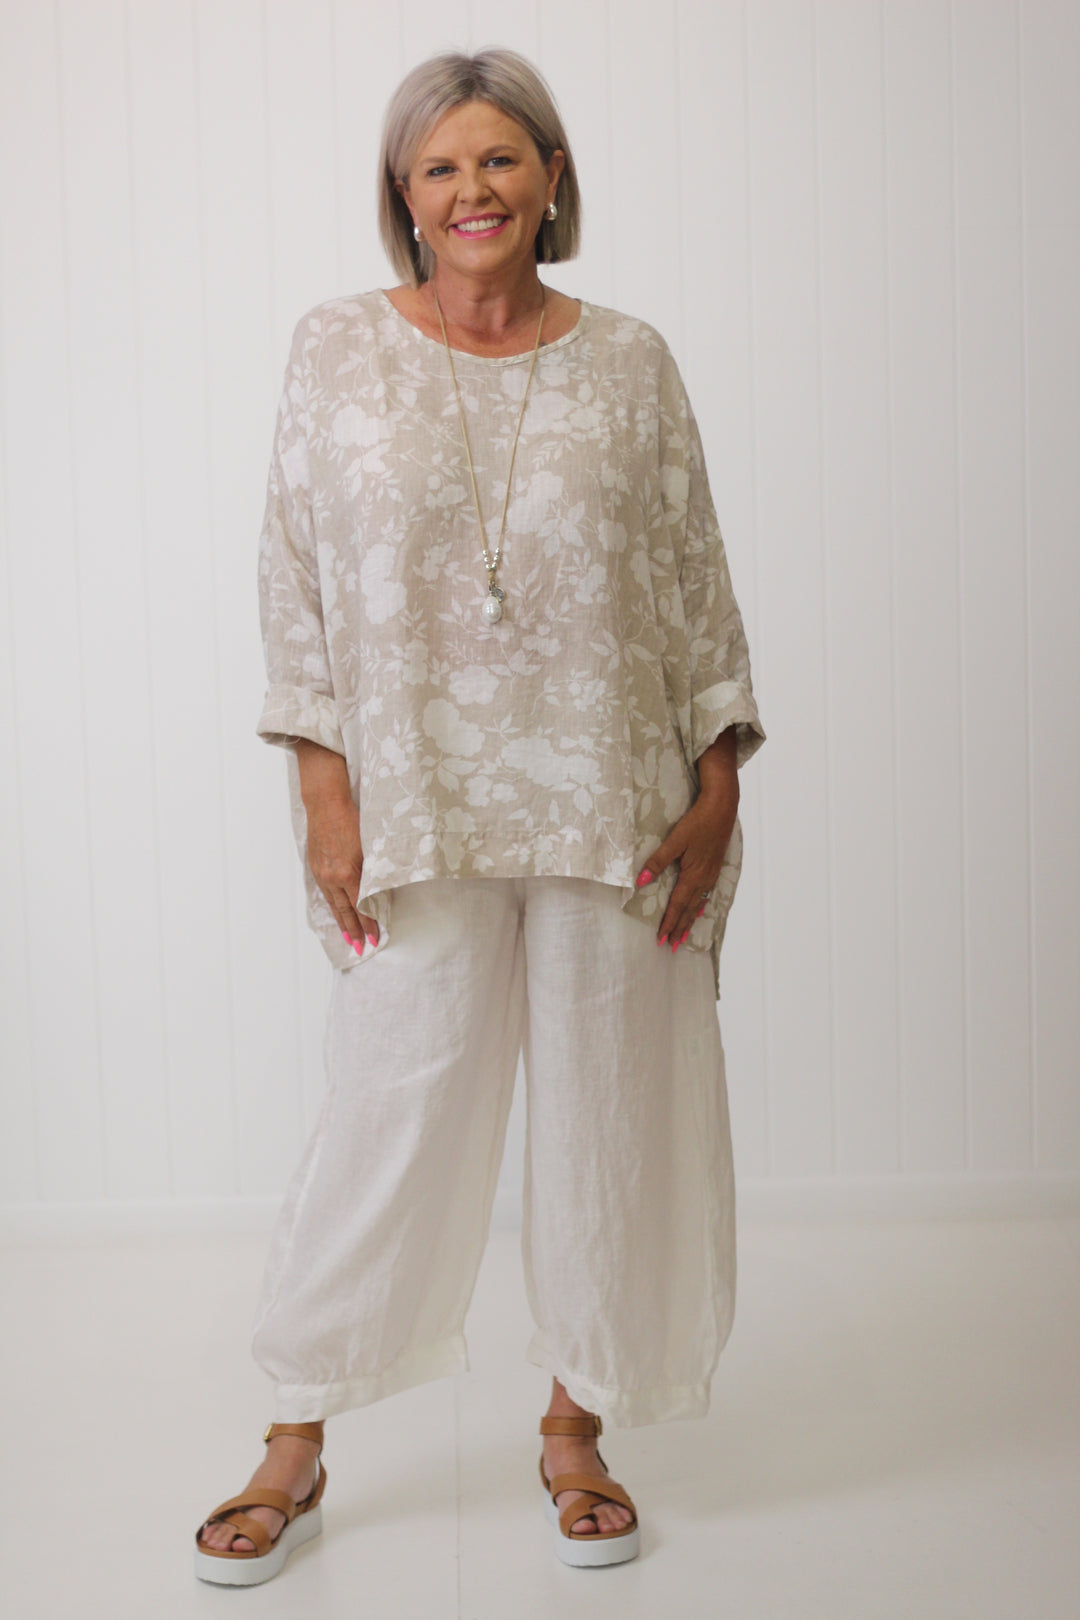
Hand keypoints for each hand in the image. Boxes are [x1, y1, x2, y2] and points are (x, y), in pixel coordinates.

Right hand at [295, 739, 379, 949]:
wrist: (326, 802)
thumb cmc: (352, 817)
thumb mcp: (370, 845)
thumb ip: (374, 869)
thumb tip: (382, 889)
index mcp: (347, 872)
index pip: (360, 906)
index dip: (368, 924)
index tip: (376, 938)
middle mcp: (332, 876)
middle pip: (345, 911)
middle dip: (355, 931)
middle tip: (363, 949)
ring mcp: (322, 873)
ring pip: (333, 904)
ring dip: (342, 923)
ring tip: (349, 939)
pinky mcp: (316, 867)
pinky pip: (325, 894)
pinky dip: (333, 907)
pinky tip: (337, 913)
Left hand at [636, 786, 737, 950]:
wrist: (722, 808)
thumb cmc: (698, 822)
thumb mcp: (675, 840)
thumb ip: (658, 861)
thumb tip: (640, 881)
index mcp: (693, 876)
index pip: (678, 906)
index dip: (669, 923)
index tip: (661, 940)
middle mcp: (704, 880)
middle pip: (689, 910)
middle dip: (680, 929)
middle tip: (671, 946)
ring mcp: (712, 875)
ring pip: (699, 905)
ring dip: (690, 921)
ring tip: (684, 937)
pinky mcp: (715, 868)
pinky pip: (706, 896)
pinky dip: (699, 908)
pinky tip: (698, 909)